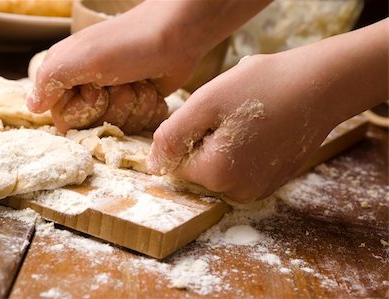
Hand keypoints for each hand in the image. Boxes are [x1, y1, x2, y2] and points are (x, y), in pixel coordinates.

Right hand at [27, 5, 199, 132]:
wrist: (176, 35)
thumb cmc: (127, 44)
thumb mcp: (82, 58)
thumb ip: (50, 80)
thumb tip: (31, 108)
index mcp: (68, 74)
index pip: (64, 118)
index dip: (82, 111)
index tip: (96, 90)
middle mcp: (89, 88)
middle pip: (93, 126)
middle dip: (112, 108)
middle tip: (121, 82)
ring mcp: (116, 97)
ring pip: (119, 126)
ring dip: (132, 106)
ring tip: (139, 82)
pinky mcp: (138, 103)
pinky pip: (138, 123)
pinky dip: (147, 108)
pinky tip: (151, 89)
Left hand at [148, 54, 334, 202]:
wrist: (320, 86)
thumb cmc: (261, 88)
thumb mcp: (204, 103)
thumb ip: (171, 137)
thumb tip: (153, 165)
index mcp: (217, 175)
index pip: (177, 164)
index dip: (188, 135)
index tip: (212, 115)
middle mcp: (237, 192)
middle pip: (199, 169)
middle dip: (205, 141)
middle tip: (230, 114)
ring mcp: (258, 190)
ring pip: (220, 168)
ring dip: (224, 144)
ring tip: (247, 120)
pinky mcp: (272, 181)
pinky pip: (241, 169)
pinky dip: (243, 150)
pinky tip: (260, 129)